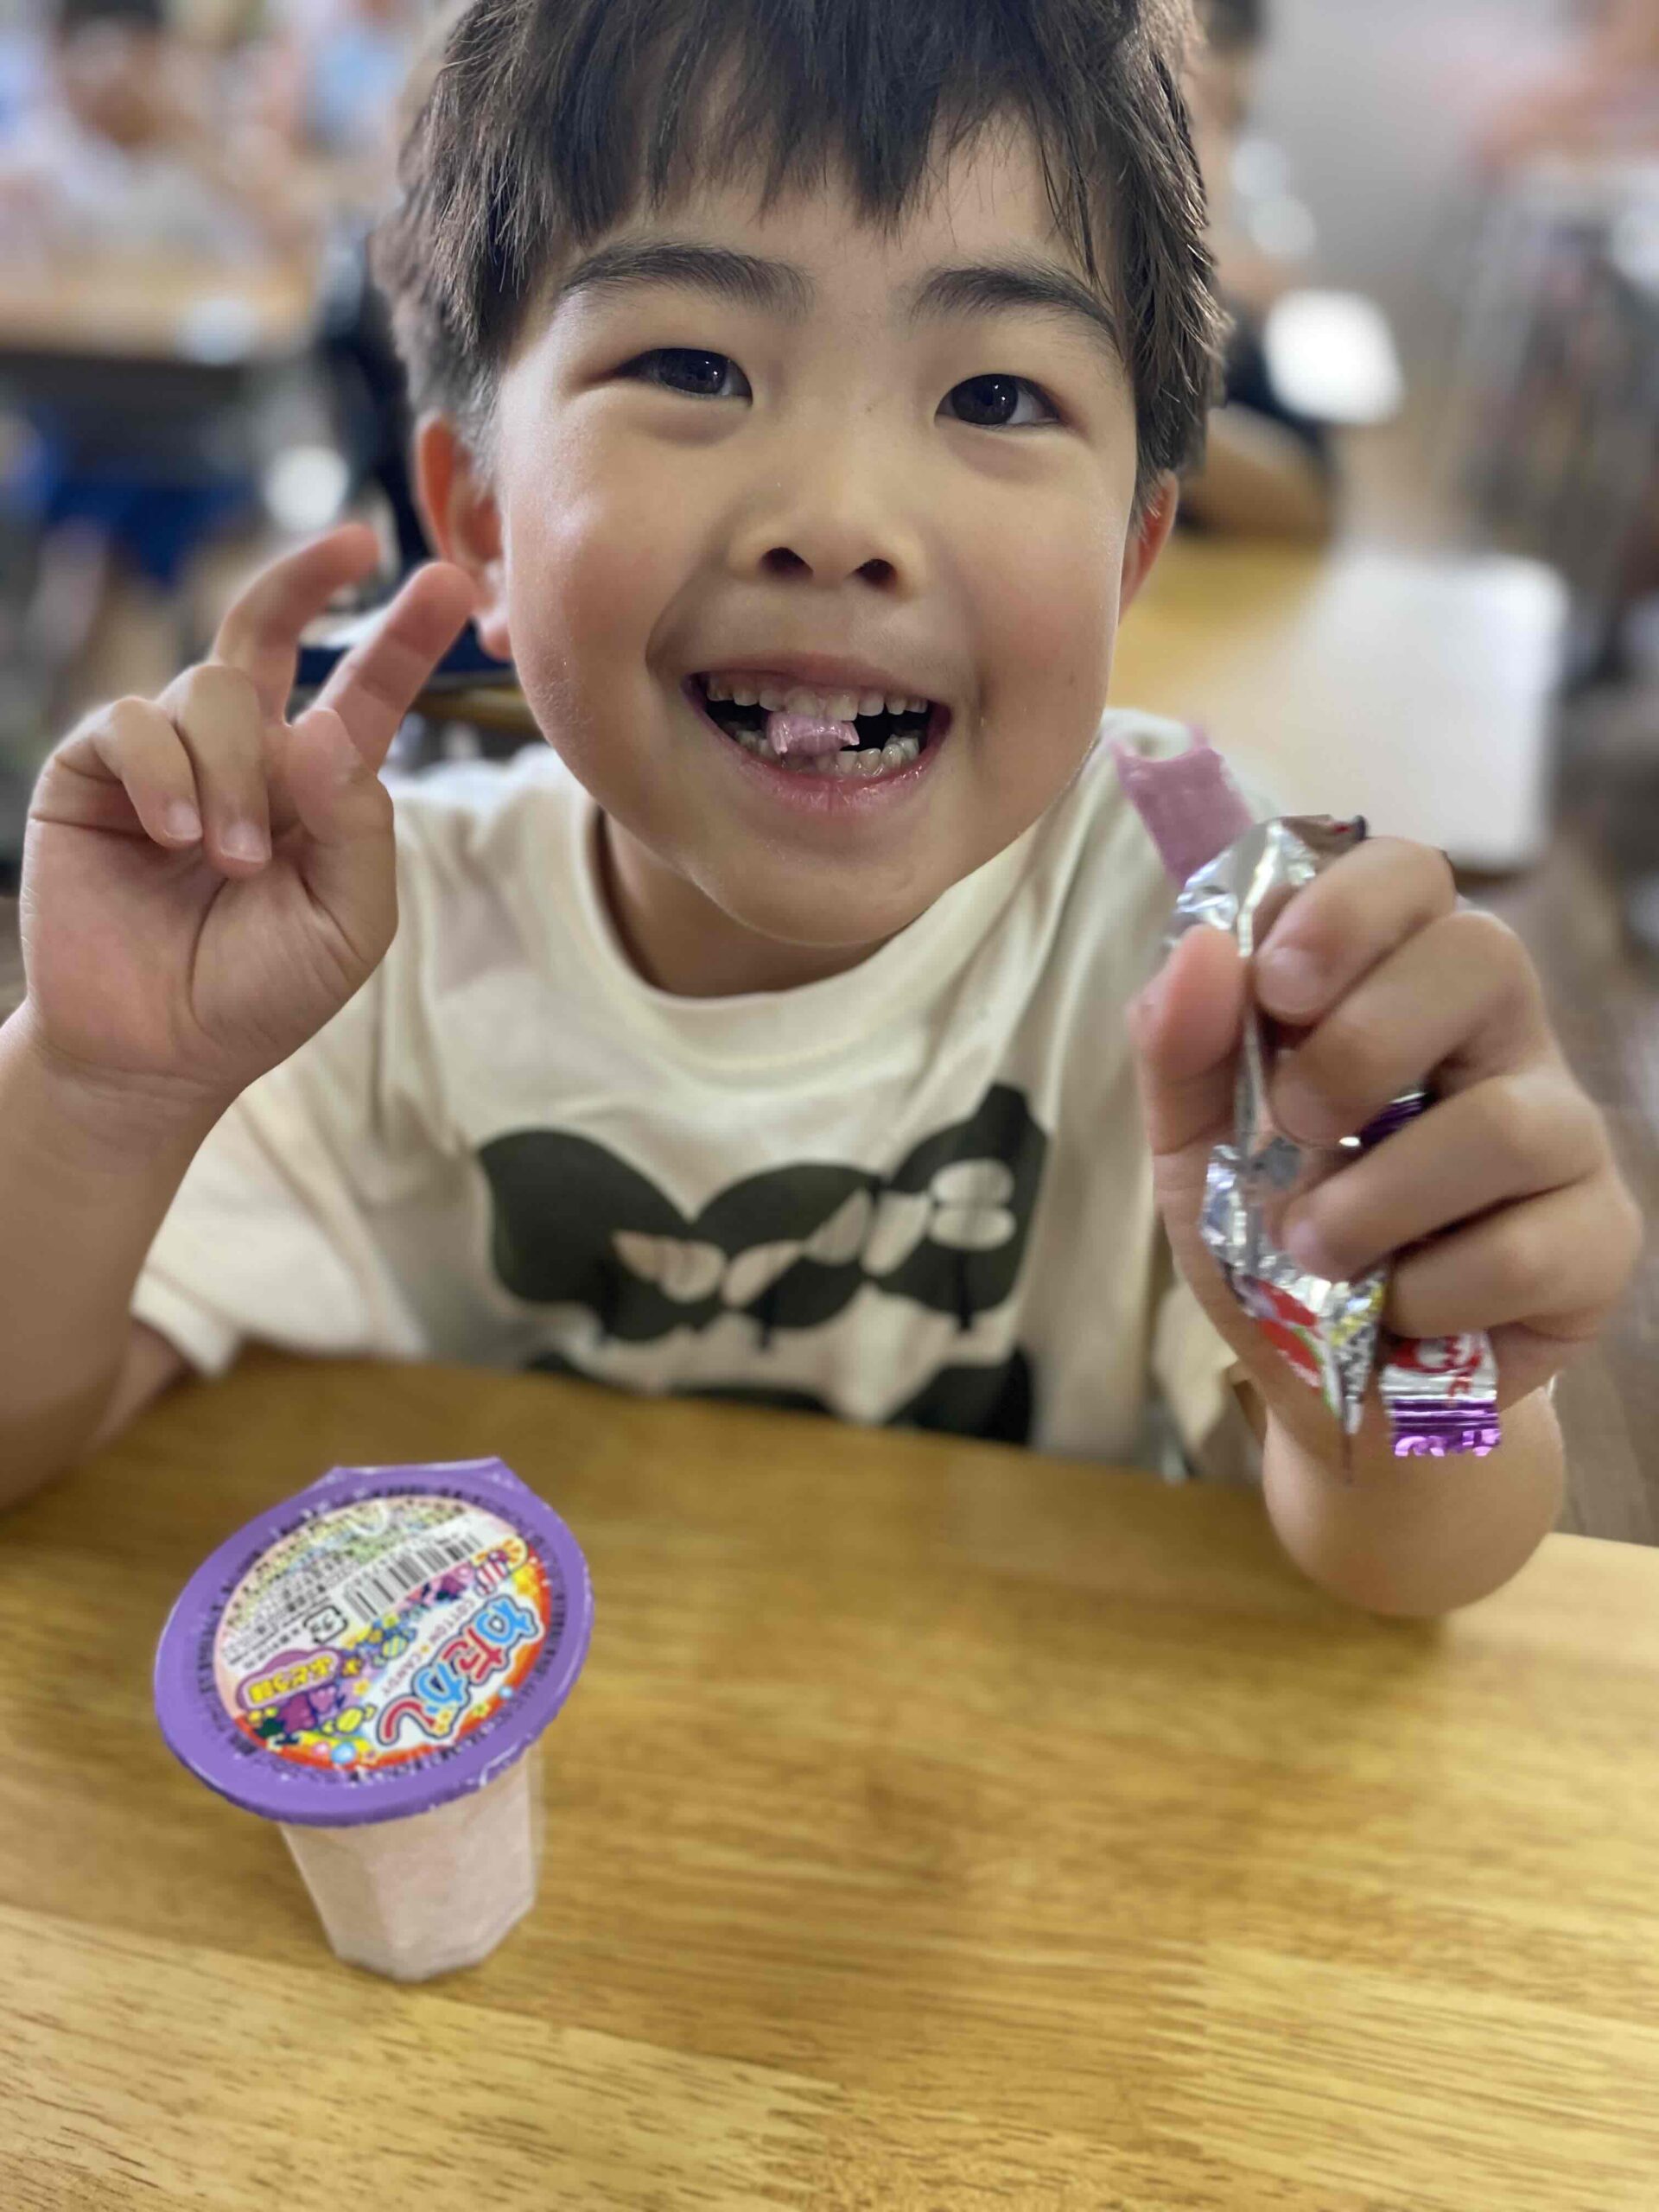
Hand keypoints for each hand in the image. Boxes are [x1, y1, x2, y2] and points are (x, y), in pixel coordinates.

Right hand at [20, 524, 474, 1121]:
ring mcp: (165, 753)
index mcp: (317, 784)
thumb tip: (329, 726)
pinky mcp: (95, 769)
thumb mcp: (347, 920)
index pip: (364, 690)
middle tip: (357, 544)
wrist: (158, 1050)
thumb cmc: (260, 992)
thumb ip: (357, 827)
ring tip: (232, 860)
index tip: (448, 578)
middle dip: (308, 576)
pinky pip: (135, 722)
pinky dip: (166, 774)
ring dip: (233, 773)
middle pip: (267, 627)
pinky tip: (175, 838)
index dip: (403, 634)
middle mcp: (242, 750)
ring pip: (209, 688)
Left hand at [1132, 837, 1641, 1435]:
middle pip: (1484, 956)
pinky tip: (1393, 1311)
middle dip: (1362, 1044)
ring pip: (1502, 1120)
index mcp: (1397, 983)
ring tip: (1313, 1250)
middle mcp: (1498, 1037)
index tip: (1280, 986)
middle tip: (1289, 1124)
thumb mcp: (1191, 1145)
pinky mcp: (1597, 1240)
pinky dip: (1425, 1293)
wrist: (1324, 1393)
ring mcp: (1562, 1134)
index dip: (1348, 909)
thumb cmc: (1267, 1240)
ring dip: (1375, 1199)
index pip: (1410, 875)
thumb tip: (1204, 942)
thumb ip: (1181, 1046)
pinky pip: (1525, 1248)